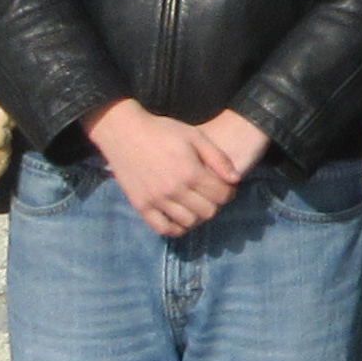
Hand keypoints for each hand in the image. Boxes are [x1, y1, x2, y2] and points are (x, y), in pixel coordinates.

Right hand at [87, 100, 248, 240]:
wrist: (125, 133)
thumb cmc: (163, 132)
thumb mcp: (196, 136)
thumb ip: (218, 158)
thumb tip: (236, 179)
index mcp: (190, 172)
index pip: (222, 196)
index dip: (229, 192)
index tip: (227, 187)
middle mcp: (174, 190)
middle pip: (208, 212)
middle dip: (216, 205)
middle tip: (212, 196)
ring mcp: (155, 200)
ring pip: (188, 222)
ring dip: (198, 217)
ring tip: (198, 205)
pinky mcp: (140, 205)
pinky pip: (162, 228)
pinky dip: (175, 228)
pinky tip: (181, 218)